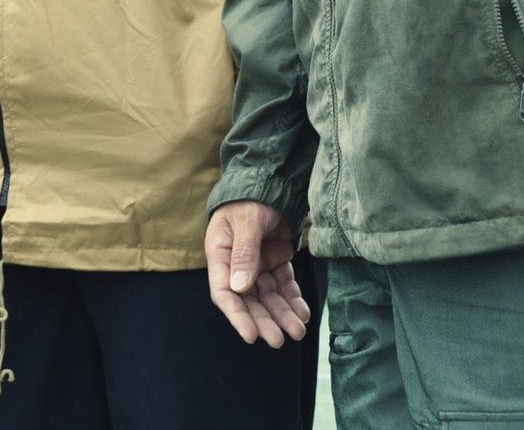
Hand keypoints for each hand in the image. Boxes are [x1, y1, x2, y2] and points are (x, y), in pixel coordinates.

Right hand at [205, 200, 312, 347]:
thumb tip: (240, 288)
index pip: (225, 292)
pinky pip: (284, 285)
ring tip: (298, 331)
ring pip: (269, 296)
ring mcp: (257, 265)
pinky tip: (303, 312)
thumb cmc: (249, 199)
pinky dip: (293, 299)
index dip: (237, 316)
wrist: (269, 182)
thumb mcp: (246, 222)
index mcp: (221, 255)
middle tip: (279, 340)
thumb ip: (244, 253)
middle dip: (264, 320)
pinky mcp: (276, 261)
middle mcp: (237, 265)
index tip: (252, 335)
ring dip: (282, 314)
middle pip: (249, 300)